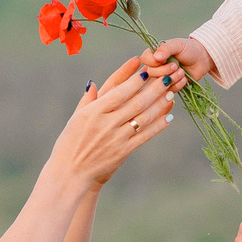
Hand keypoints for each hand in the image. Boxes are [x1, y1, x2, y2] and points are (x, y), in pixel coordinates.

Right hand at [50, 52, 178, 188]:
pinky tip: (168, 117)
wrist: (71, 171)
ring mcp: (116, 139)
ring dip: (160, 105)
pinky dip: (158, 126)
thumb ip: (87, 100)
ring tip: (171, 93)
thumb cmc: (70, 142)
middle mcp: (106, 124)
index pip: (119, 92)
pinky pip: (145, 136)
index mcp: (93, 112)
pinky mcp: (123, 152)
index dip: (134, 81)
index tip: (146, 70)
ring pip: (143, 118)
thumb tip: (93, 83)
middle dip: (154, 89)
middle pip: (136, 103)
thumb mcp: (75, 118)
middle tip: (167, 77)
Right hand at [141, 36, 212, 89]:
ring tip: (182, 72)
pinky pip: (169, 91)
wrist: (202, 59)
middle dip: (165, 71)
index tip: (164, 59)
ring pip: (159, 84)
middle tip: (176, 66)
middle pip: (151, 73)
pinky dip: (178, 85)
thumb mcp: (177, 45)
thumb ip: (166, 48)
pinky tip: (184, 78)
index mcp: (154, 54)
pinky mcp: (170, 87)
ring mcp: (162, 78)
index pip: (145, 59)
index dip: (153, 62)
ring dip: (173, 78)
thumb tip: (156, 56)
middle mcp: (156, 66)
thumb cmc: (189, 49)